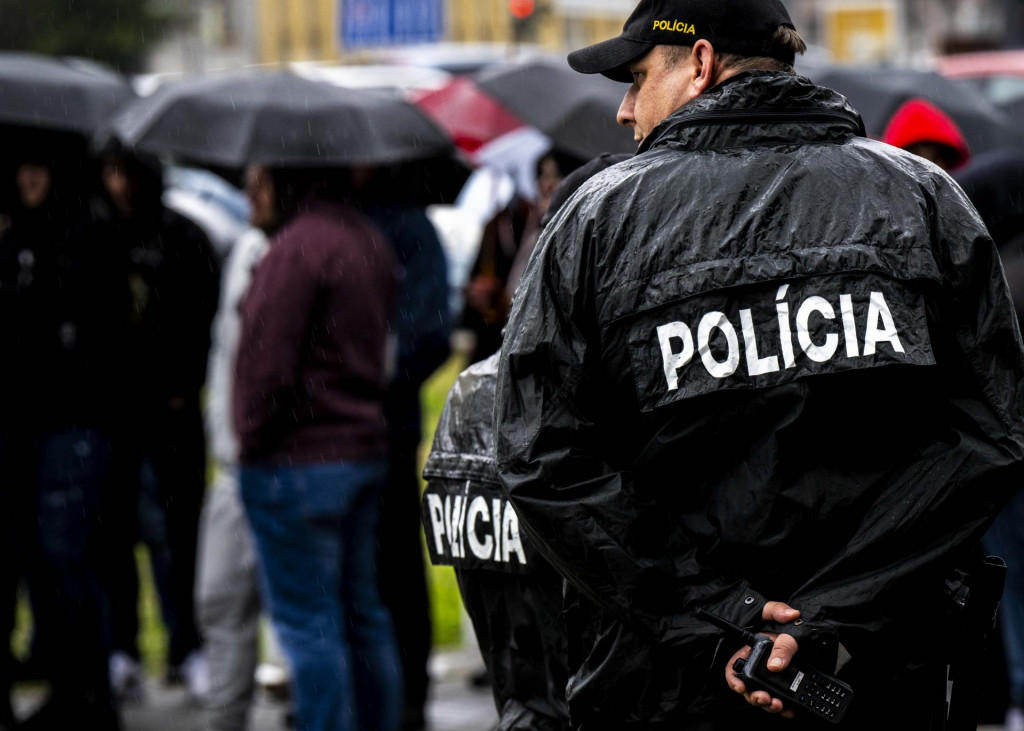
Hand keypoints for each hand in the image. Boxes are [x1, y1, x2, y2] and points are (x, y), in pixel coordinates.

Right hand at [725, 601, 800, 717]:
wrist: (811, 630)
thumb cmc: (788, 621)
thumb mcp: (778, 616)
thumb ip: (777, 615)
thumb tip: (776, 656)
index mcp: (752, 650)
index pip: (734, 667)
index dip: (733, 680)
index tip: (741, 688)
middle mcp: (760, 666)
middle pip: (748, 688)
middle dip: (754, 697)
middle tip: (765, 699)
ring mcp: (773, 677)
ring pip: (763, 696)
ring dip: (768, 705)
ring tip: (778, 706)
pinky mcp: (786, 685)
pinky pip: (781, 700)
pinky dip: (784, 708)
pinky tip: (790, 709)